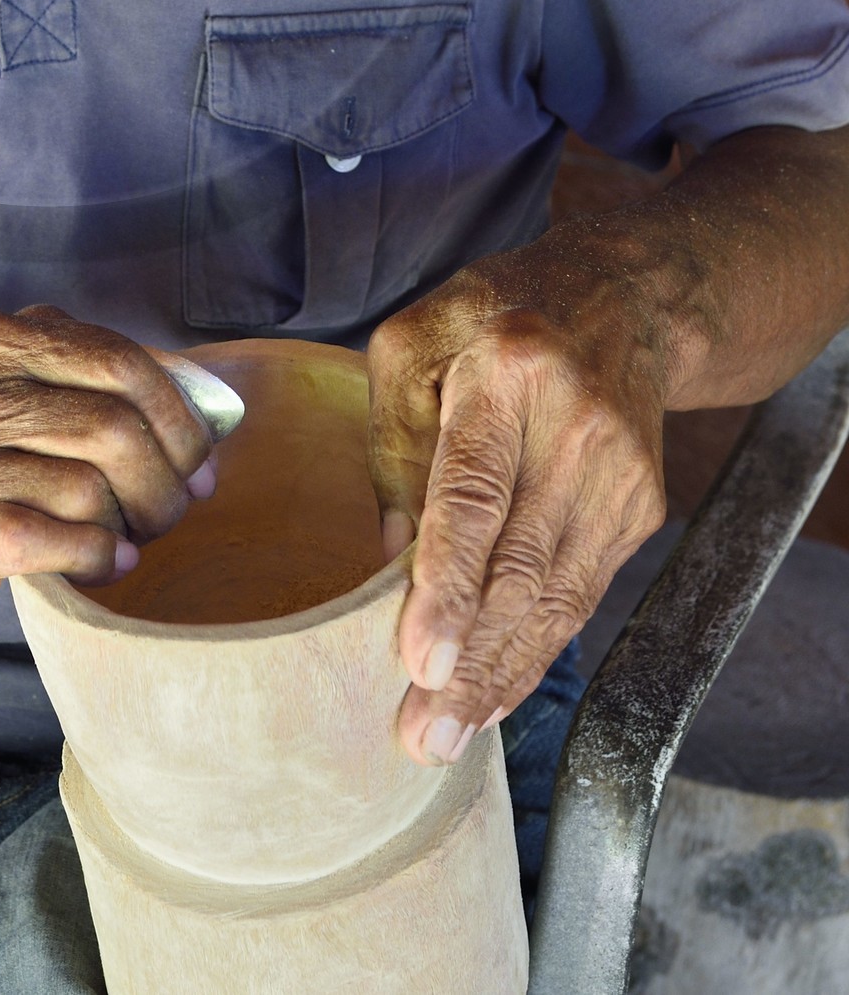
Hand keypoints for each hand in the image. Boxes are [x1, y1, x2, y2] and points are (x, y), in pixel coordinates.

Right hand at [0, 305, 215, 608]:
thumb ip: (90, 374)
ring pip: (87, 486)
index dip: (178, 414)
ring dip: (133, 521)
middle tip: (173, 506)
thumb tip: (206, 404)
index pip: (118, 360)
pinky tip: (104, 559)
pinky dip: (94, 553)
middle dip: (165, 477)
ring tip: (133, 534)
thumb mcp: (14, 377)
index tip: (199, 457)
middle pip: (112, 427)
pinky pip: (46, 538)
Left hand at [366, 243, 667, 765]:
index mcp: (508, 371)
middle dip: (469, 661)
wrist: (623, 297)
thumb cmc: (495, 316)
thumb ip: (393, 444)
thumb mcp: (416, 343)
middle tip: (420, 733)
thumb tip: (387, 560)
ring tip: (448, 732)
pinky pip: (582, 593)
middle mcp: (576, 427)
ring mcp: (620, 471)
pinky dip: (539, 648)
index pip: (474, 492)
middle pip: (520, 566)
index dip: (448, 583)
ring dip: (502, 674)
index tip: (420, 658)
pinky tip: (498, 687)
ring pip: (558, 597)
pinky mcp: (642, 506)